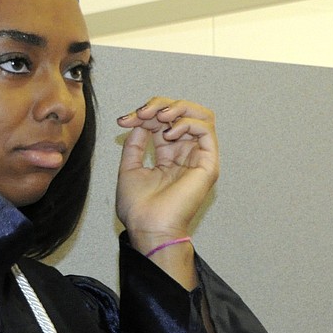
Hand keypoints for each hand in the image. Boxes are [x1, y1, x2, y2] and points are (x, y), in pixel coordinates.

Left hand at [115, 98, 218, 256]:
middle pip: (183, 113)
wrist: (148, 227)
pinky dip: (187, 123)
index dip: (144, 114)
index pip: (162, 123)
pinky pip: (206, 129)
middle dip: (160, 105)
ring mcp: (198, 158)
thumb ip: (135, 144)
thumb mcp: (129, 168)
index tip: (123, 120)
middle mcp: (185, 154)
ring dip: (177, 108)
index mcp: (168, 156)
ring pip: (200, 115)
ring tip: (158, 117)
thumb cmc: (138, 208)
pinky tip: (169, 134)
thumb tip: (138, 121)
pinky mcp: (208, 163)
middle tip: (142, 112)